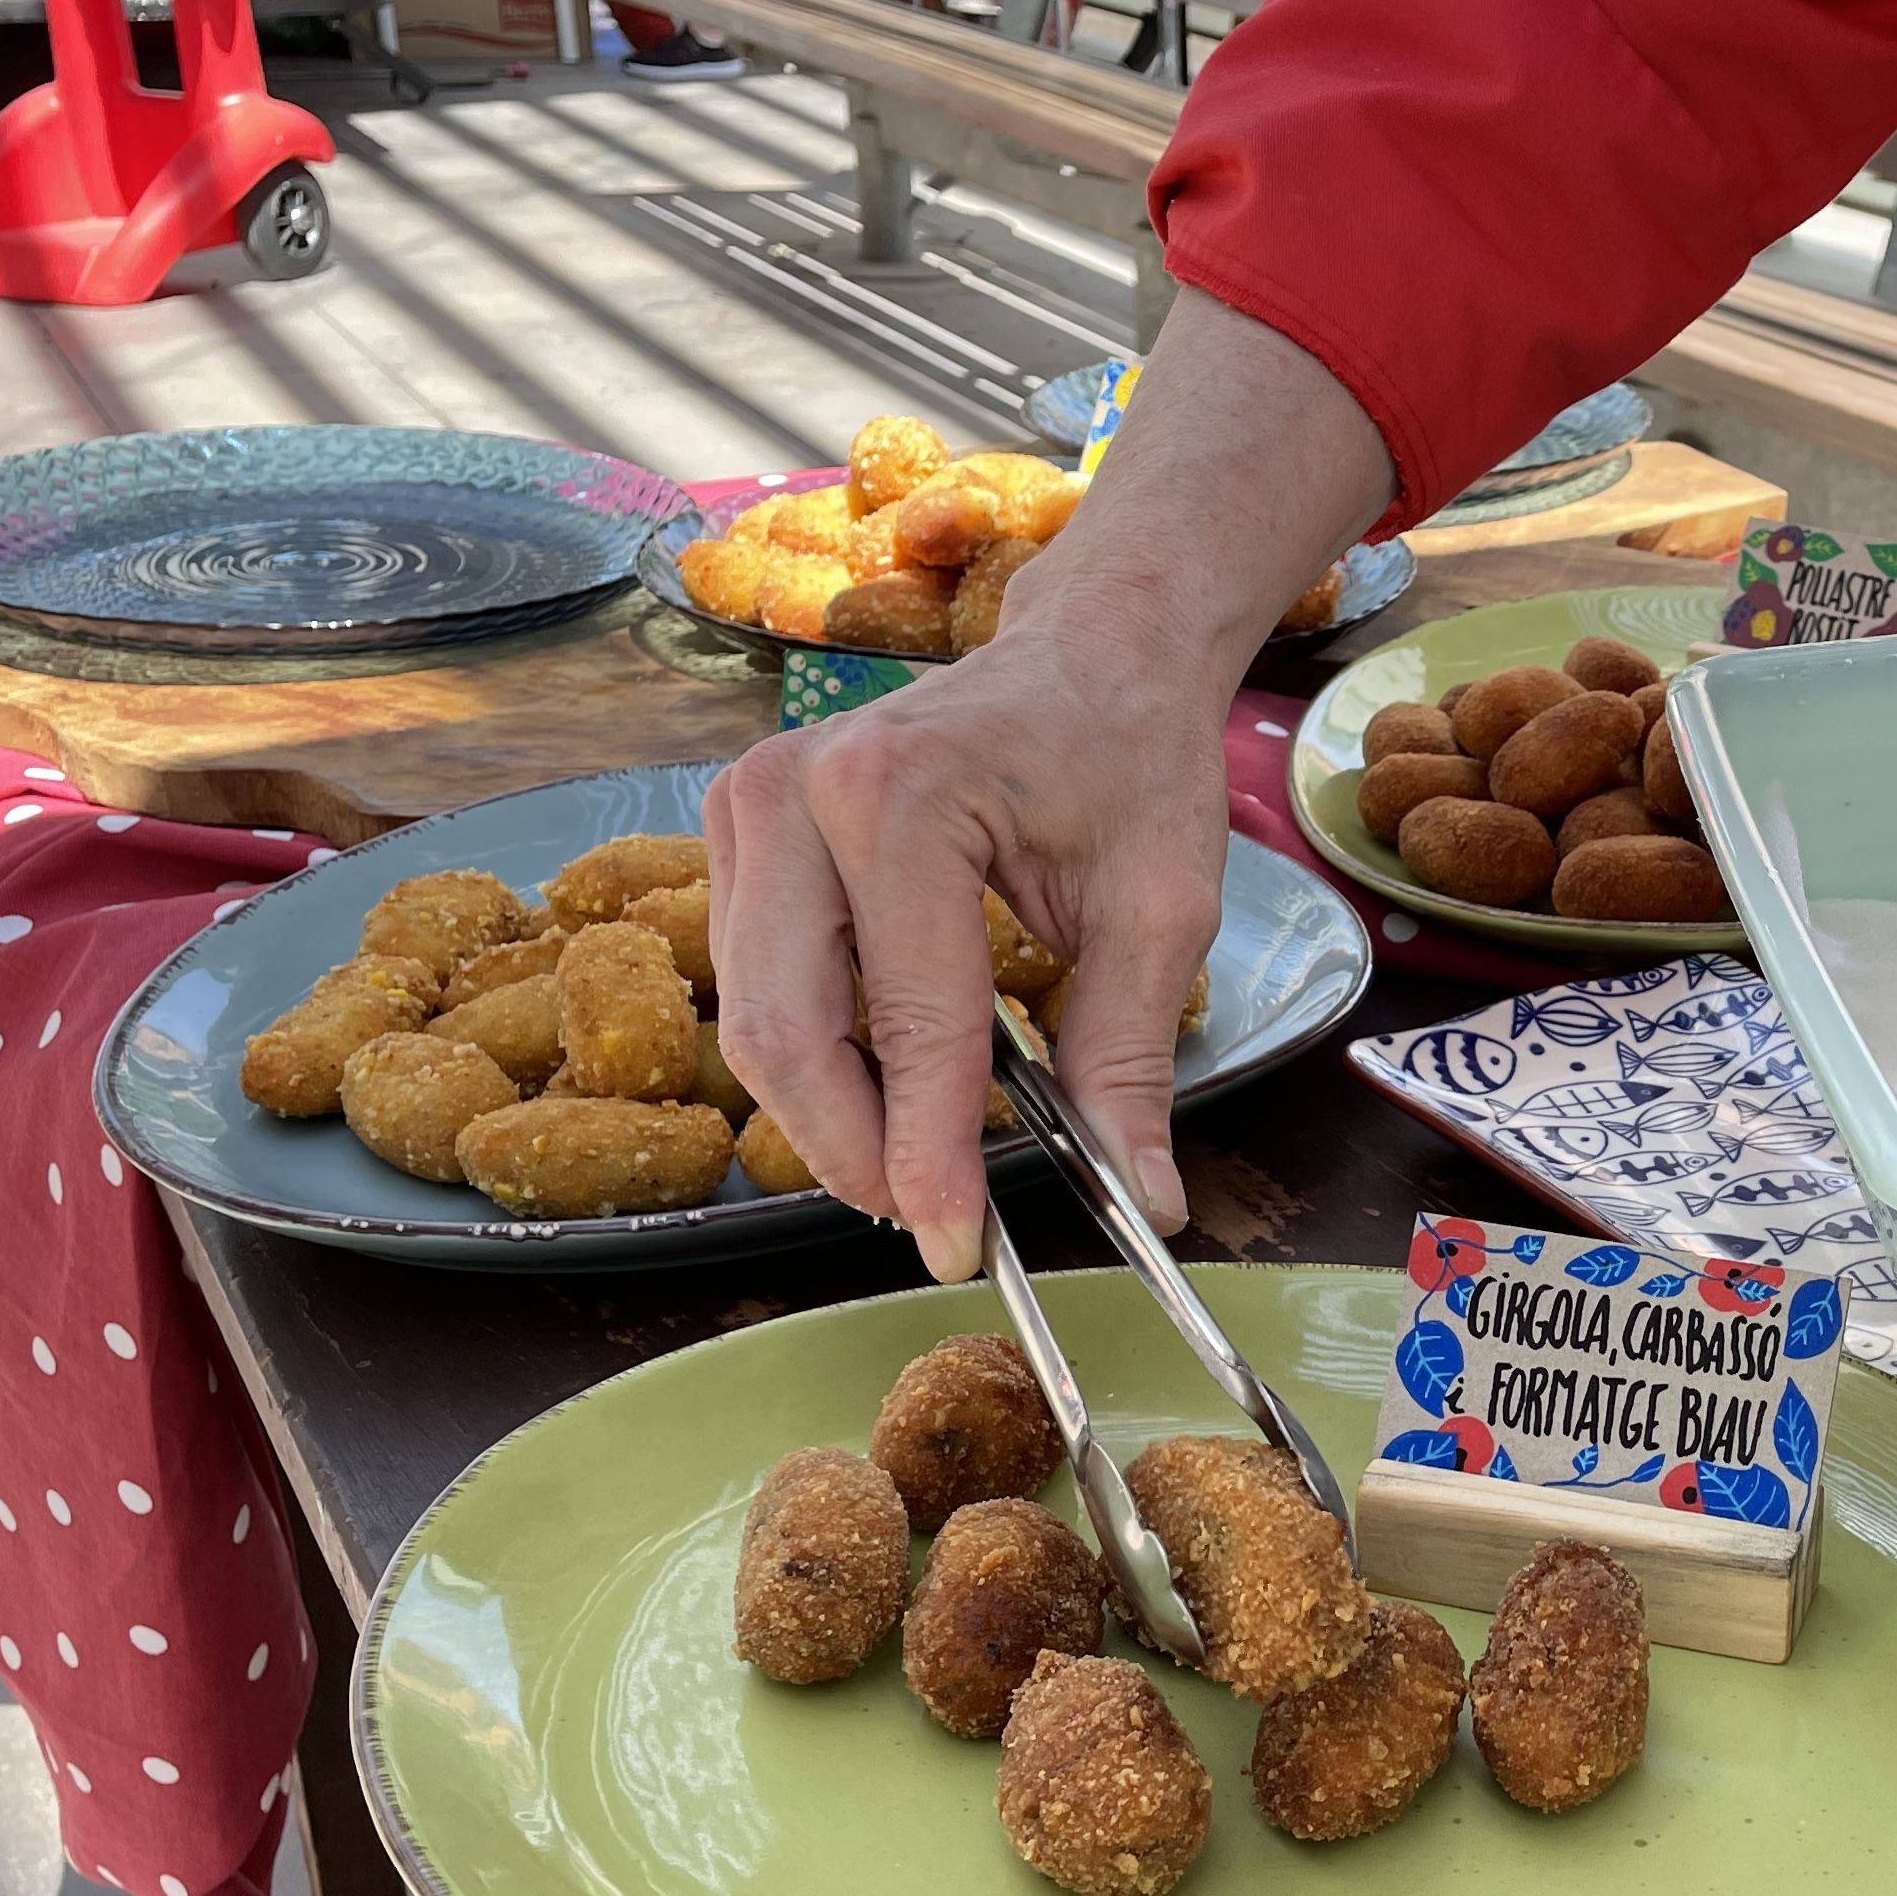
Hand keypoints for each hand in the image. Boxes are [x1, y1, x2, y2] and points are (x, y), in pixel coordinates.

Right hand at [702, 294, 1395, 1278]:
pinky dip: (811, 1054)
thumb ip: (1131, 1059)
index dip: (931, 1155)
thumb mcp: (1161, 911)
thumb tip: (1143, 1201)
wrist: (1092, 647)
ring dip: (825, 1114)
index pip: (911, 1022)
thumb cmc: (1132, 758)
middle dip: (855, 1151)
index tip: (961, 1248)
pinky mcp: (735, 824)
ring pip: (753, 1020)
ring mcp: (748, 801)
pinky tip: (883, 1087)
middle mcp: (797, 789)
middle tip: (930, 1225)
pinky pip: (752, 980)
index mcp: (905, 797)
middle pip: (788, 1033)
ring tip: (914, 1164)